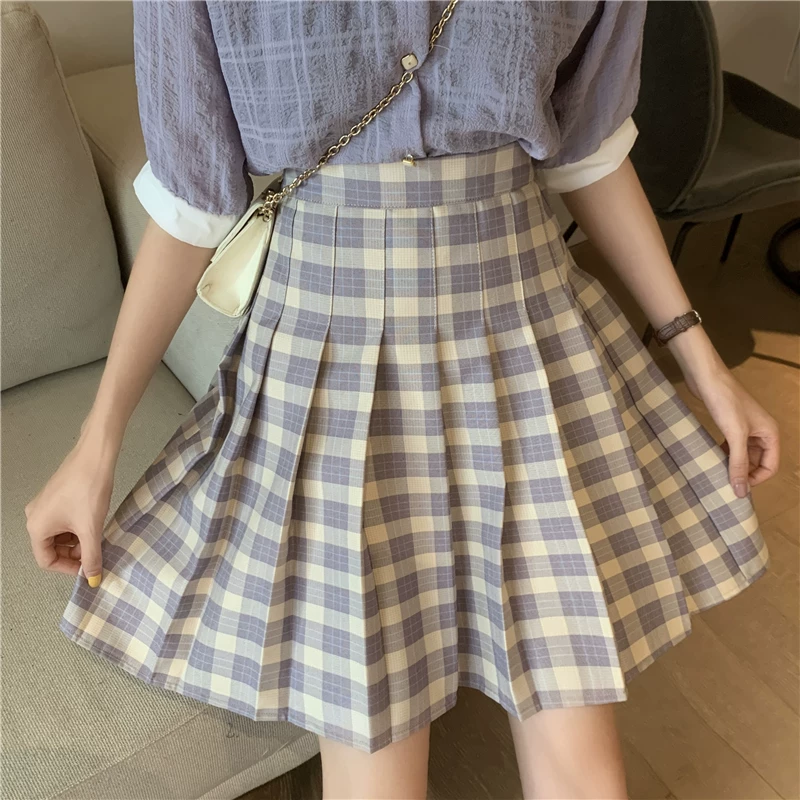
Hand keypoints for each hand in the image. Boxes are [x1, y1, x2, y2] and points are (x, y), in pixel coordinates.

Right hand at [24, 421, 117, 586]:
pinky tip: (94, 522)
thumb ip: (91, 557)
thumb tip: (94, 578)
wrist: (95, 456)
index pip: (46, 561)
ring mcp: (44, 505)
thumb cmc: (88, 490)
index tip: (88, 568)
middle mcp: (35, 517)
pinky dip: (77, 527)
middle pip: (51, 548)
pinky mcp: (56, 496)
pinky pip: (63, 520)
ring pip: (59, 534)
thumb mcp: (91, 528)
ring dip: (77, 540)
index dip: (68, 568)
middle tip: (95, 552)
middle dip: (73, 554)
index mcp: (36, 527)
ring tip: (97, 536)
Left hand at [682, 364, 779, 497]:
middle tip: (724, 484)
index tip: (737, 487)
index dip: (756, 479)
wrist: (706, 377)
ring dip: (733, 465)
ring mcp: (745, 428)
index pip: (770, 466)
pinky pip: (731, 446)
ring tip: (718, 474)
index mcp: (770, 434)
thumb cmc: (725, 401)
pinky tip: (713, 460)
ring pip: (743, 455)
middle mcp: (761, 432)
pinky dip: (725, 455)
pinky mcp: (730, 424)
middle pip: (757, 462)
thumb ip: (738, 463)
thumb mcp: (735, 435)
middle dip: (743, 474)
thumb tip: (741, 491)